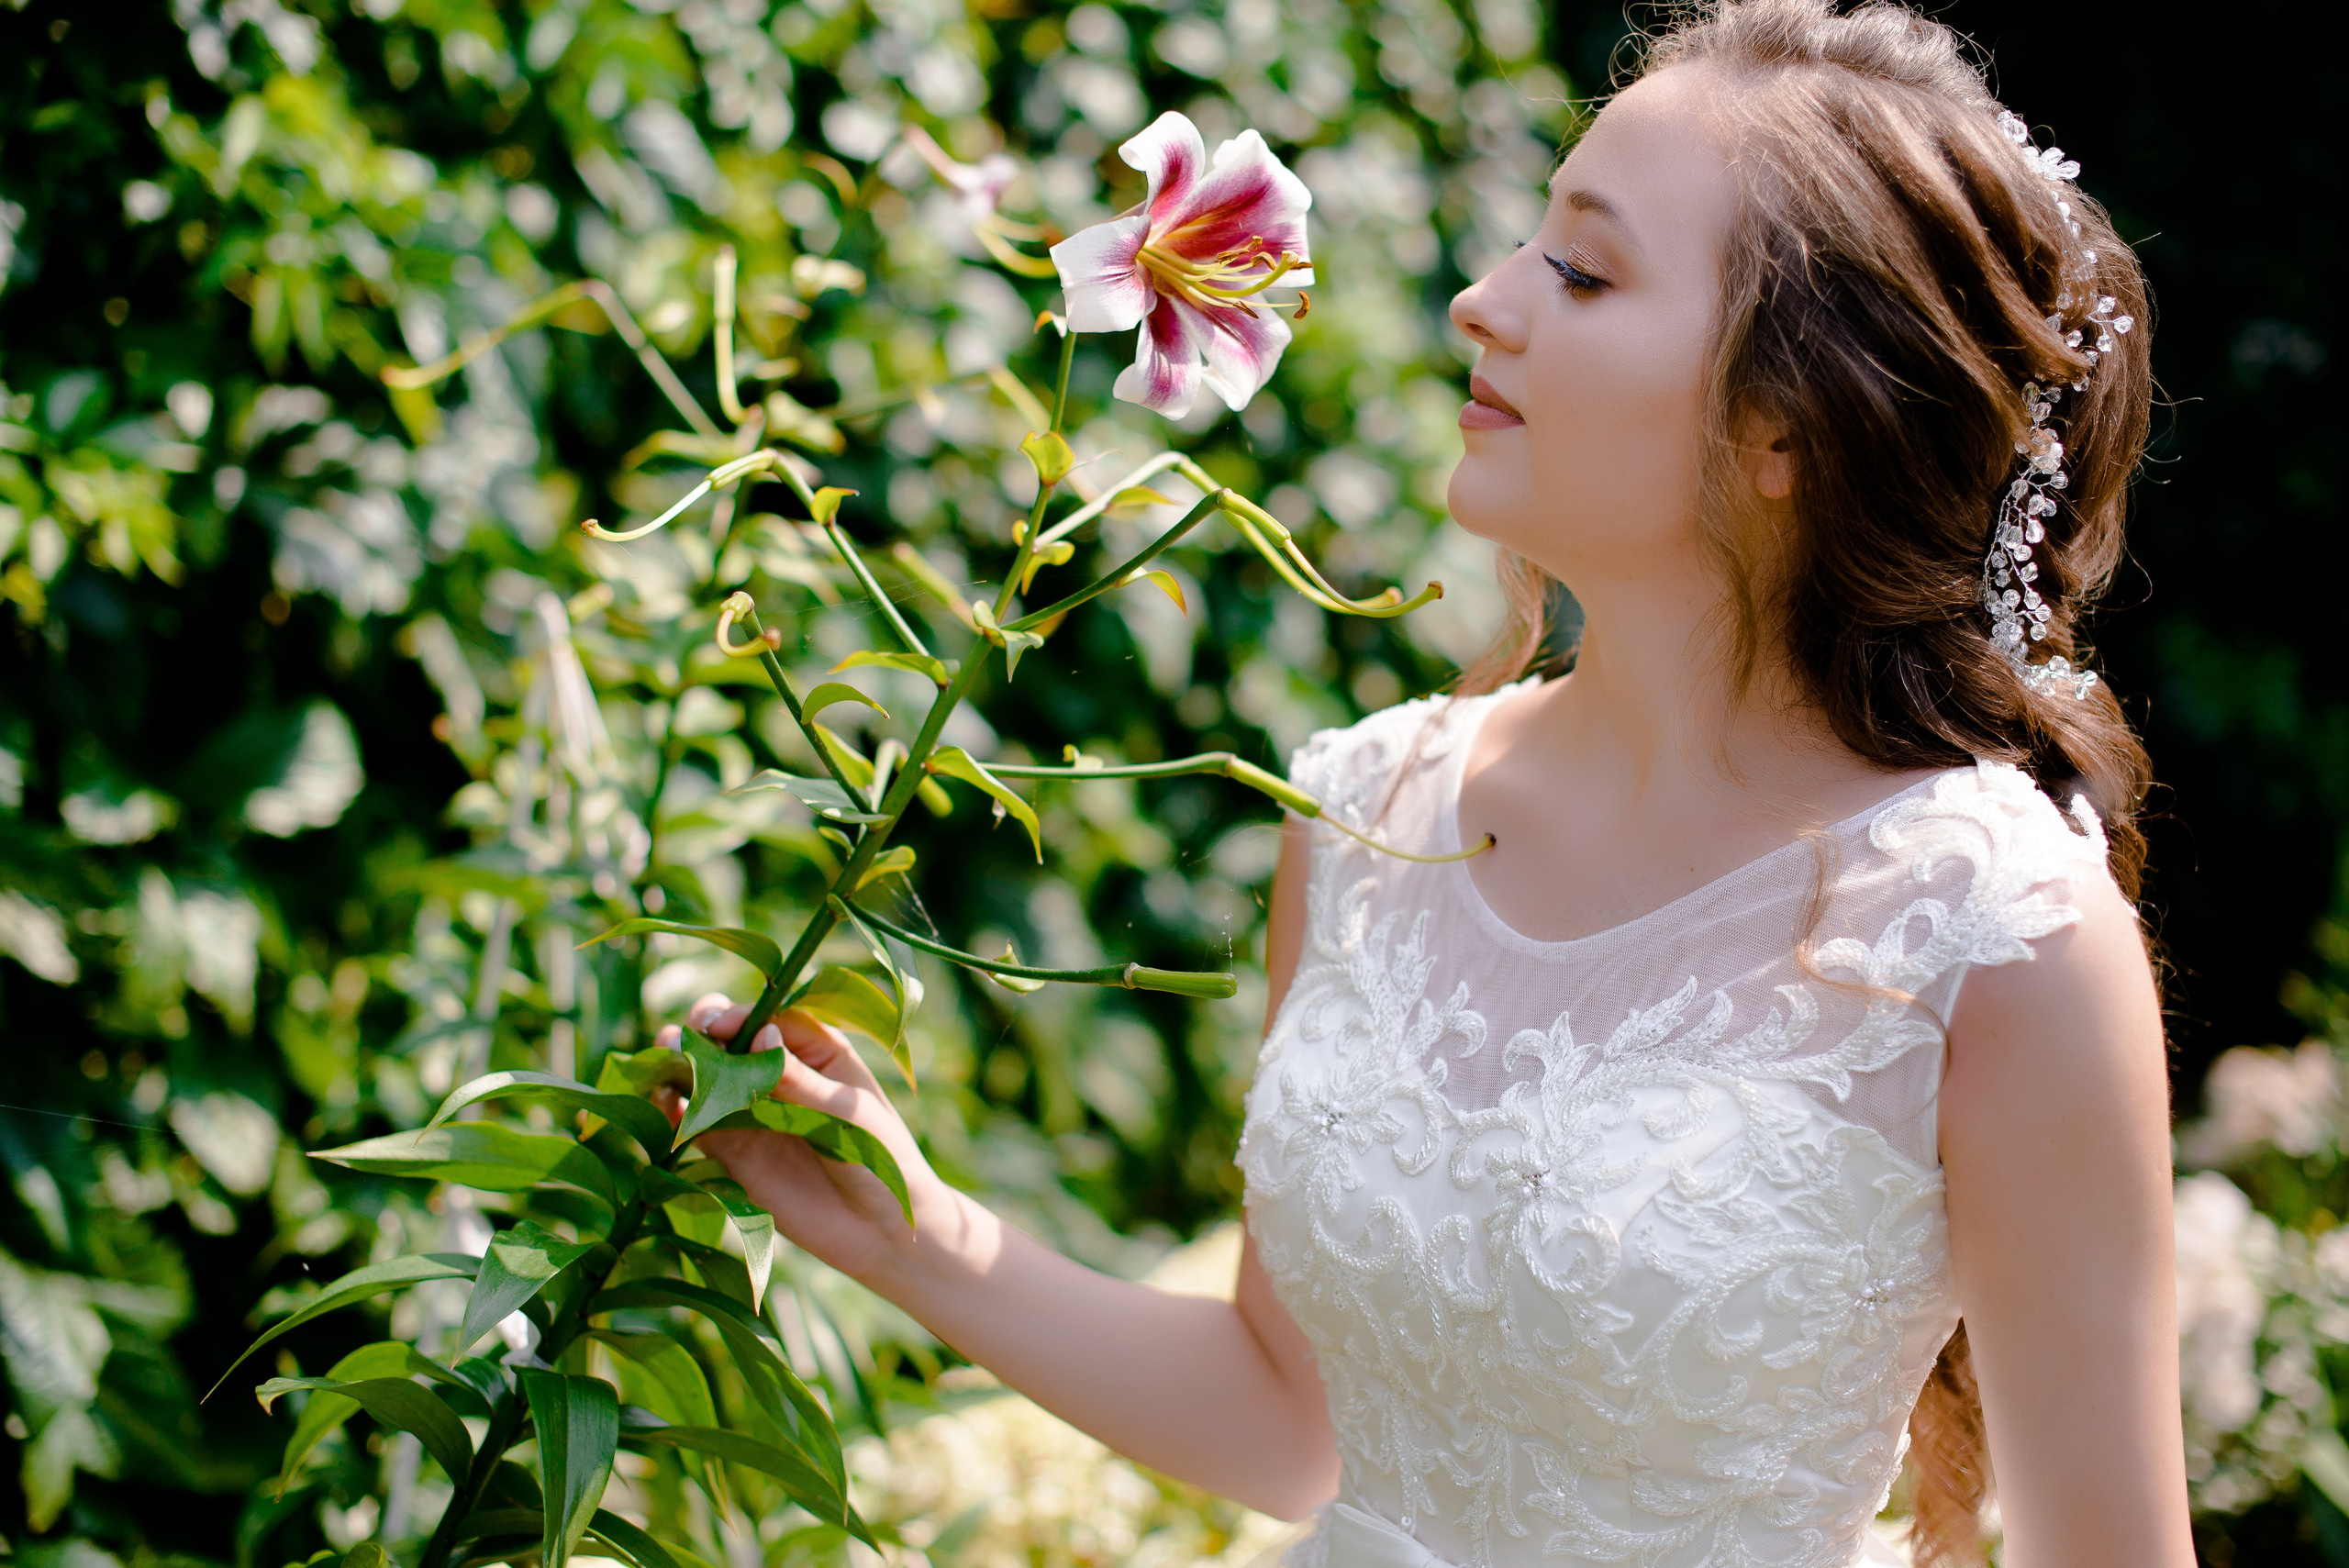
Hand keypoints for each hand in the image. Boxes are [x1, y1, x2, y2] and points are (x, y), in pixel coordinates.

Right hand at [655, 993, 946, 1284]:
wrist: (881, 1232)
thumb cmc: (881, 1160)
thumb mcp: (844, 1115)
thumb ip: (799, 1081)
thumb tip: (761, 1036)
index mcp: (816, 1050)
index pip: (768, 1018)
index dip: (738, 1015)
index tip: (714, 1024)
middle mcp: (778, 1073)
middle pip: (729, 1040)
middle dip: (702, 1033)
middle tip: (683, 1041)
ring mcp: (752, 1111)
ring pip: (705, 1078)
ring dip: (679, 1066)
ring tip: (664, 1063)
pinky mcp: (733, 1150)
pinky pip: (695, 1123)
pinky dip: (674, 1110)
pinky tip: (661, 1102)